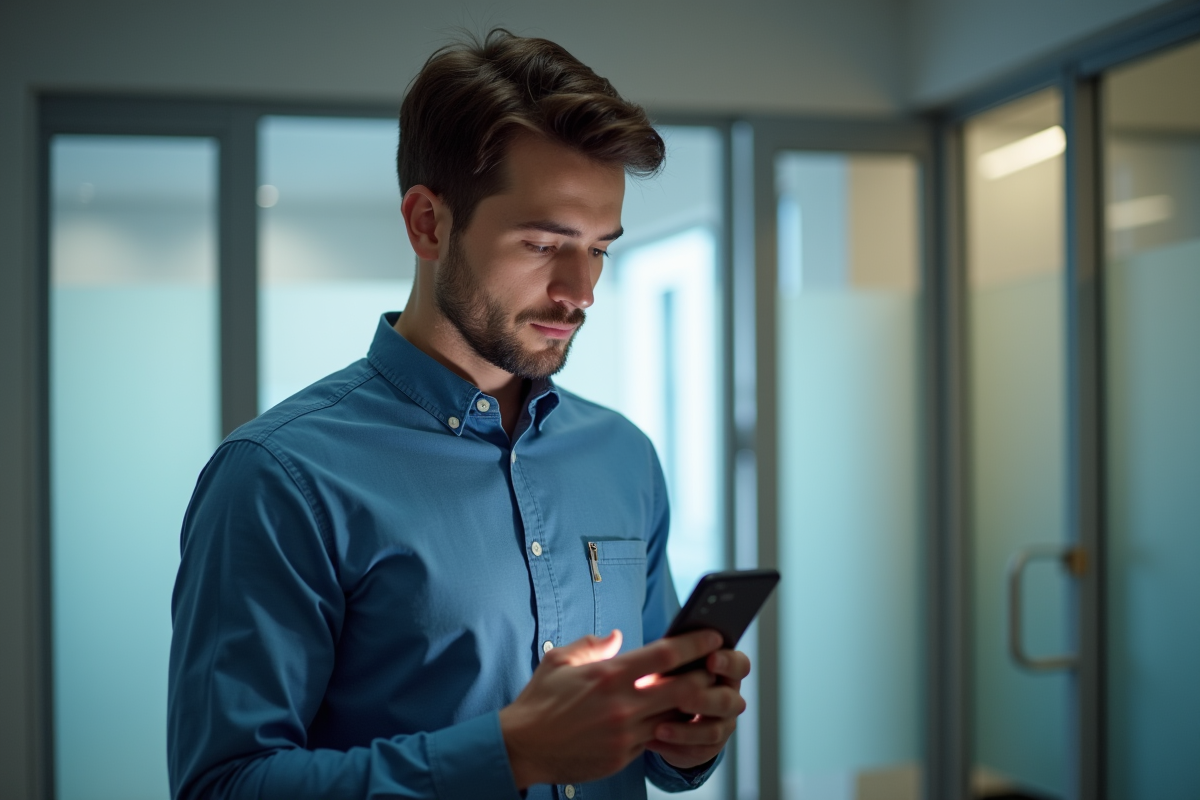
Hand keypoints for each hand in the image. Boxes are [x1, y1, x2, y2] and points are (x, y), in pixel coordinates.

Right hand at [499, 629, 724, 788]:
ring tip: (701, 694)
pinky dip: (666, 728)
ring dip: (691, 707)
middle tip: (717, 669)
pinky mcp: (622, 757)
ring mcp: (625, 734)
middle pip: (685, 689)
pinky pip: (655, 740)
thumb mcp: (559, 661)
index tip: (713, 636)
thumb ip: (592, 644)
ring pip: (676, 718)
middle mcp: (622, 705)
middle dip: (707, 678)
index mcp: (609, 675)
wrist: (521, 747)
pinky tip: (670, 719)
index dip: (695, 644)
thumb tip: (617, 636)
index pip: (666, 655)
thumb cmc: (539, 701)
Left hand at [643, 648, 750, 769]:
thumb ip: (676, 659)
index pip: (740, 665)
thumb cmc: (674, 677)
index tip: (710, 659)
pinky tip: (654, 739)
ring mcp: (723, 724)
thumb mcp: (675, 666)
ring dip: (686, 731)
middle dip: (704, 700)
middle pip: (729, 700)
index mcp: (726, 672)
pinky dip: (675, 745)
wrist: (672, 713)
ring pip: (714, 730)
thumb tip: (660, 652)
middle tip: (681, 700)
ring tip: (659, 728)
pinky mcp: (710, 747)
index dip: (728, 662)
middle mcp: (730, 698)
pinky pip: (698, 749)